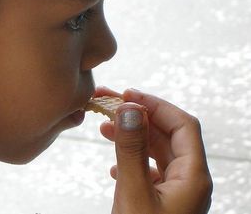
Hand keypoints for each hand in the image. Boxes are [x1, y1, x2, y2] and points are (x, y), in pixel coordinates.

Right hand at [95, 87, 212, 213]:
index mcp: (194, 177)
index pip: (183, 125)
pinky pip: (151, 172)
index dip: (155, 104)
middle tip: (106, 103)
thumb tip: (130, 108)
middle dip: (137, 117)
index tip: (126, 94)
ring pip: (157, 153)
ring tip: (104, 128)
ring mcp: (178, 194)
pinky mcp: (164, 205)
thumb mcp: (134, 192)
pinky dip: (132, 161)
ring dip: (131, 138)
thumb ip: (132, 150)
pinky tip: (114, 166)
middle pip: (168, 136)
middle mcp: (190, 183)